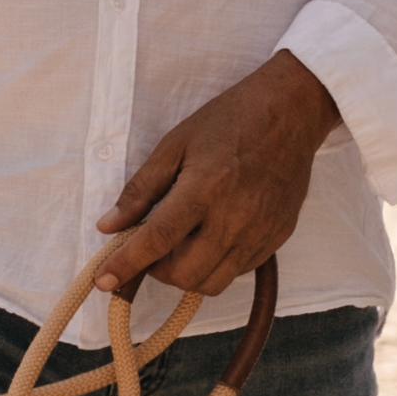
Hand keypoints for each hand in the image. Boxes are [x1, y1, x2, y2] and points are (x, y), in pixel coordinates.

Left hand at [92, 53, 339, 314]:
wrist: (292, 112)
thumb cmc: (230, 120)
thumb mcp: (176, 143)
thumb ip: (141, 188)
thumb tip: (109, 225)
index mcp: (205, 187)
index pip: (158, 240)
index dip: (126, 264)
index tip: (103, 280)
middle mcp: (235, 217)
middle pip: (185, 274)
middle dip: (157, 271)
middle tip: (151, 249)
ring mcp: (260, 232)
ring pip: (213, 283)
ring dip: (187, 274)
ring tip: (180, 247)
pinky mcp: (277, 238)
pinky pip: (238, 271)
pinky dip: (215, 265)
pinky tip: (210, 238)